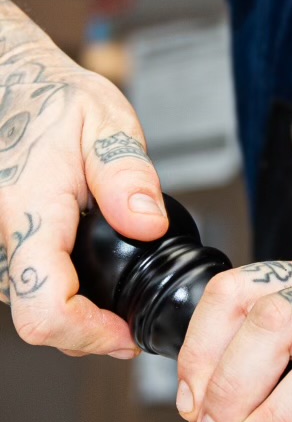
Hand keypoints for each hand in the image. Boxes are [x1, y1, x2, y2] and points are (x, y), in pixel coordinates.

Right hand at [0, 0, 167, 355]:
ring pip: (34, 313)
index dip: (90, 334)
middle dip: (92, 332)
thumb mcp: (104, 123)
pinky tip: (90, 279)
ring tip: (115, 293)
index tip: (126, 334)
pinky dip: (63, 299)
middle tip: (134, 321)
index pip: (45, 308)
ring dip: (78, 317)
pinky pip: (30, 294)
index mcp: (27, 213)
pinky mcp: (0, 252)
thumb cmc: (51, 101)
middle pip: (41, 322)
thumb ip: (127, 175)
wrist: (10, 86)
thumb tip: (147, 222)